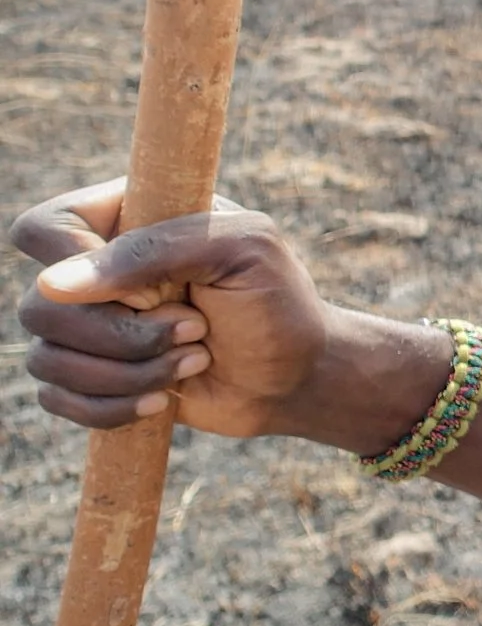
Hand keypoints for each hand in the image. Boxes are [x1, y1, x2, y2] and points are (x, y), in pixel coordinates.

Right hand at [12, 178, 346, 438]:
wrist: (297, 375)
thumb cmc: (277, 302)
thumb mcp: (240, 251)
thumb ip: (152, 251)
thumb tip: (52, 285)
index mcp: (124, 217)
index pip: (42, 229)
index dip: (80, 266)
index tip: (148, 290)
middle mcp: (93, 269)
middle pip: (40, 306)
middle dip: (126, 333)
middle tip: (196, 328)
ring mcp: (86, 325)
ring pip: (47, 357)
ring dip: (132, 372)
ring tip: (196, 359)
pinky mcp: (90, 376)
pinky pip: (56, 399)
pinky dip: (114, 407)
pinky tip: (166, 400)